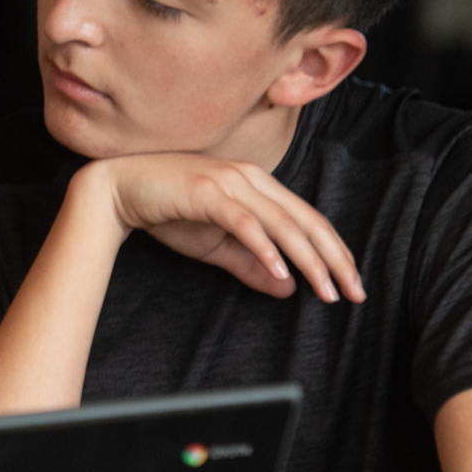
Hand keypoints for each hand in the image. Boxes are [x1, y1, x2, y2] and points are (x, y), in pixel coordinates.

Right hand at [81, 153, 365, 302]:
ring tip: (325, 289)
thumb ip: (251, 264)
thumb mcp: (216, 245)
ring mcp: (230, 183)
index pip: (309, 219)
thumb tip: (287, 287)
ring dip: (308, 259)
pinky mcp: (207, 192)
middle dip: (334, 259)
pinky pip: (244, 222)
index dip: (334, 251)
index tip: (351, 282)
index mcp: (259, 185)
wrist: (118, 189)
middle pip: (306, 221)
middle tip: (353, 293)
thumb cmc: (168, 212)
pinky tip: (280, 271)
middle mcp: (251, 178)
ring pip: (282, 223)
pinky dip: (265, 247)